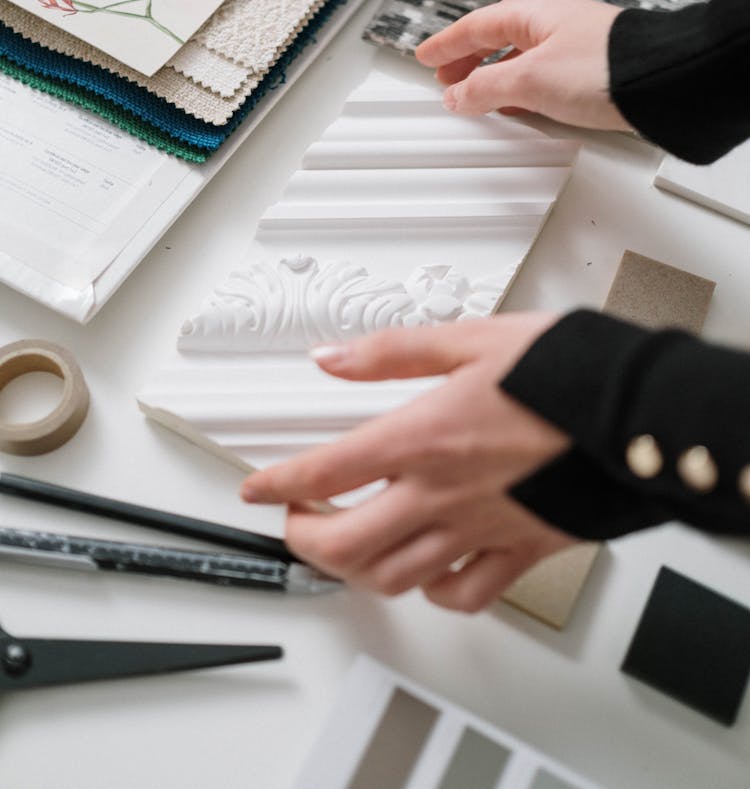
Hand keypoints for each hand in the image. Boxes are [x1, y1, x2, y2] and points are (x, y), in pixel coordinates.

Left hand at [240, 315, 575, 612]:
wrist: (634, 410)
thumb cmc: (563, 372)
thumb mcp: (469, 339)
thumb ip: (392, 353)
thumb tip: (334, 357)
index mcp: (423, 438)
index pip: (326, 470)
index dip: (277, 483)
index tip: (257, 488)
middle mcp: (443, 494)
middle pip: (347, 544)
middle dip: (305, 539)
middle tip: (296, 520)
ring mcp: (480, 529)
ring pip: (395, 577)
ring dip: (356, 568)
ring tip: (347, 546)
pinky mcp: (520, 550)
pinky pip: (466, 595)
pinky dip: (434, 593)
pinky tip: (427, 572)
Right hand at [416, 0, 631, 130]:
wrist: (663, 82)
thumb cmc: (604, 69)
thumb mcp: (530, 79)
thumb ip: (487, 87)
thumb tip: (458, 94)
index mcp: (536, 15)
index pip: (477, 26)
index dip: (446, 43)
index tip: (425, 56)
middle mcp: (556, 25)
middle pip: (499, 40)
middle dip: (468, 61)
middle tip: (446, 79)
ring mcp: (576, 47)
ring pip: (521, 59)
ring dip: (493, 77)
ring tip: (476, 97)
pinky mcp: (594, 72)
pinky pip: (542, 76)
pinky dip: (520, 89)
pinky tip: (520, 105)